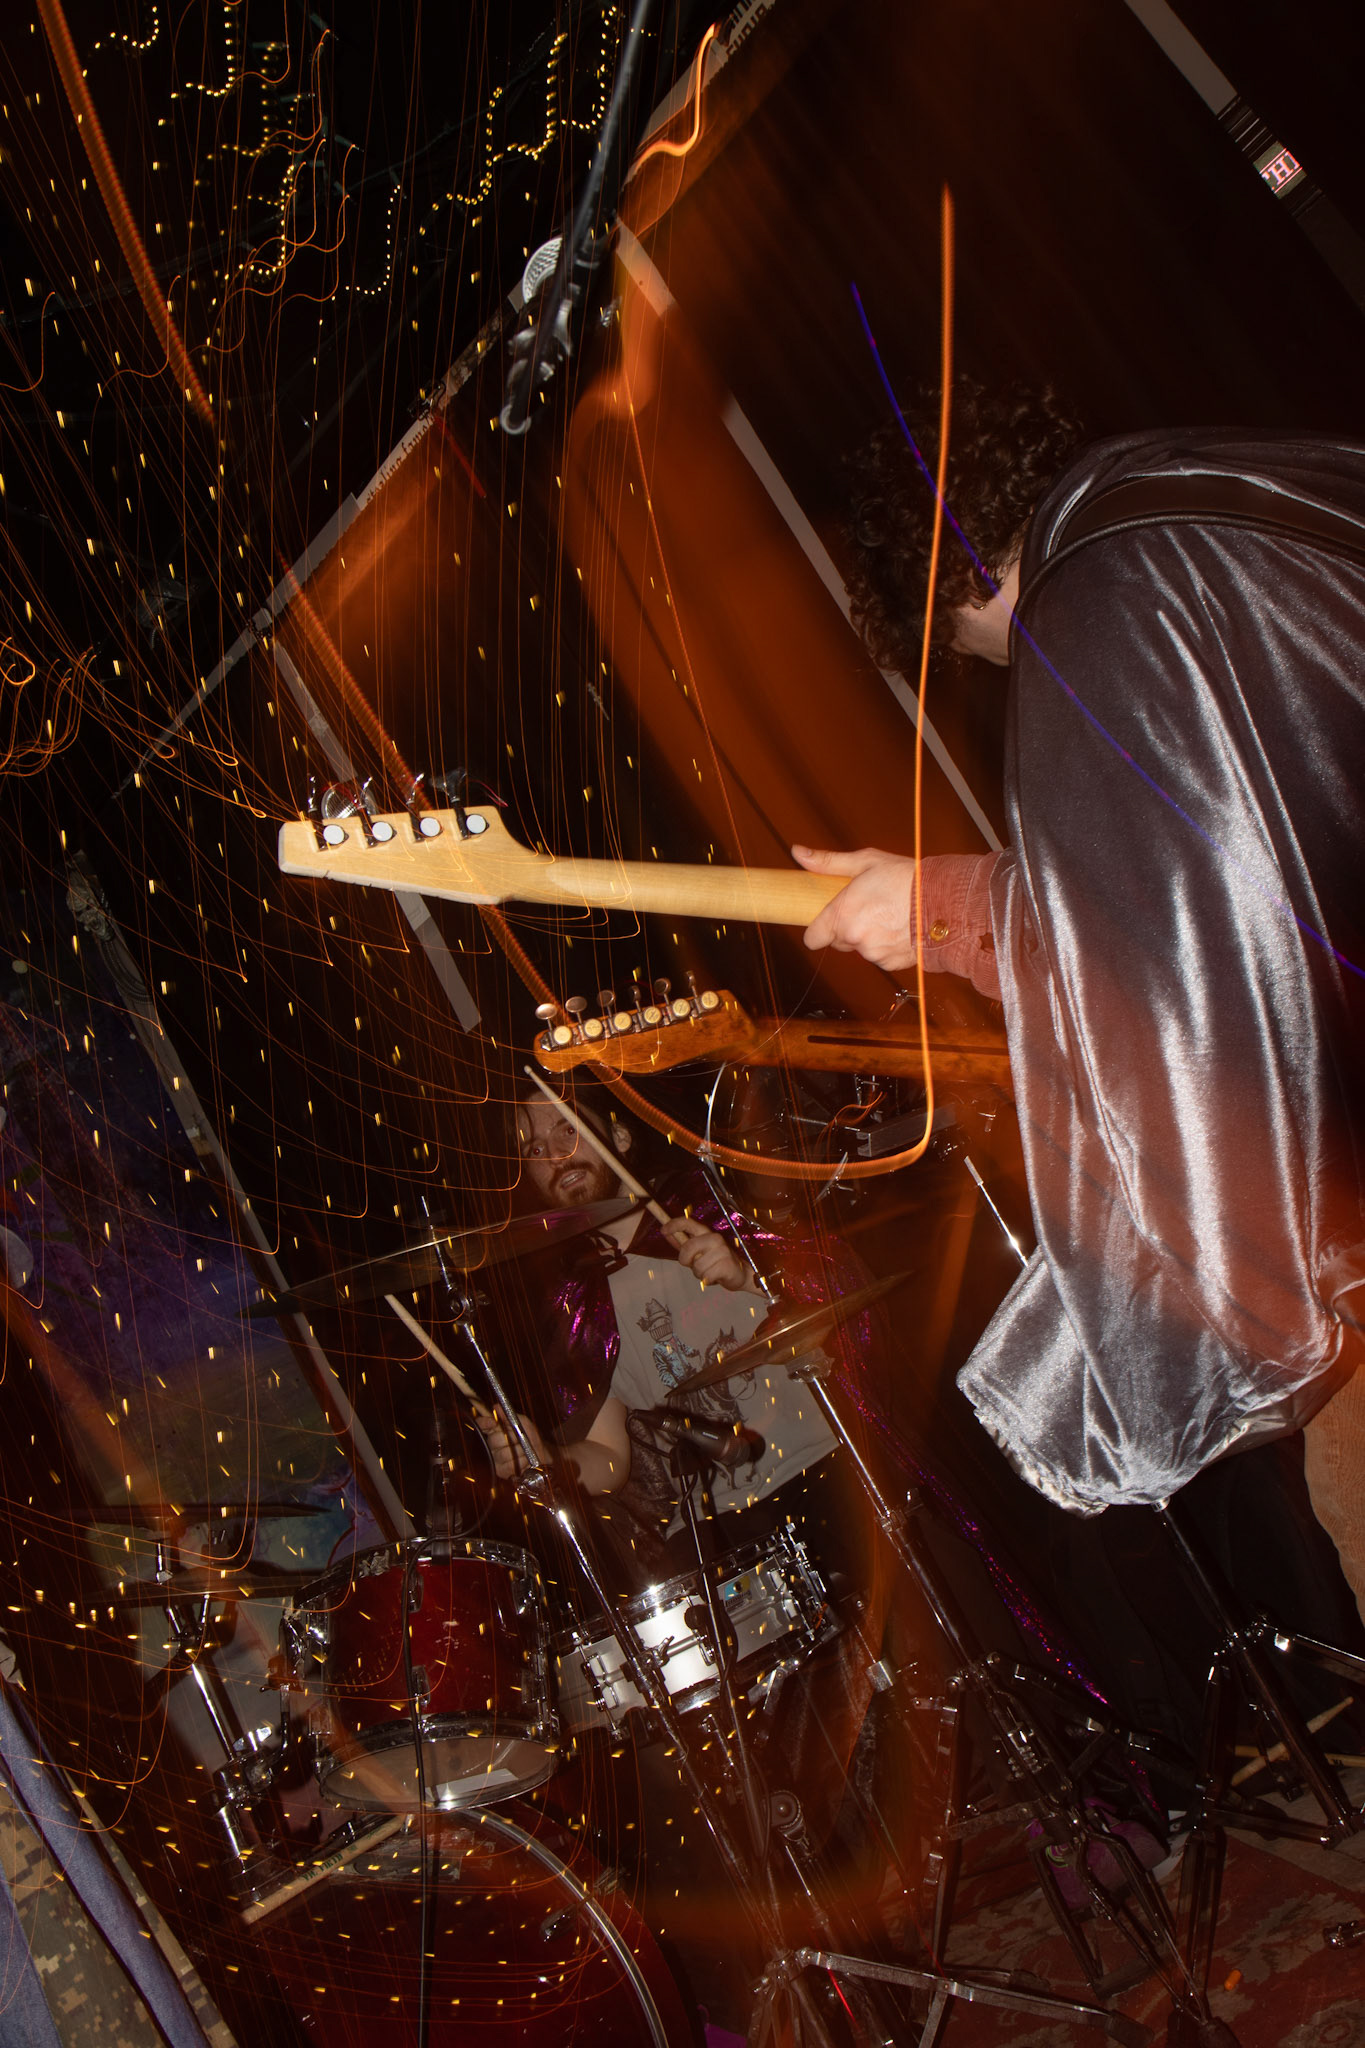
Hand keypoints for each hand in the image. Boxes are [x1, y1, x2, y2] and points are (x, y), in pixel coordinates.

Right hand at [474, 1405, 548, 1480]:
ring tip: (526, 1450)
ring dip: (518, 1451)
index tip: (493, 1422)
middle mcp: (491, 1443)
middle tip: (520, 1438)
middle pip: (493, 1440)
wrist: (541, 1456)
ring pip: (502, 1454)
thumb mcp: (524, 1423)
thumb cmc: (531, 1437)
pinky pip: (508, 1466)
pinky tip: (525, 1460)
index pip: (481, 1424)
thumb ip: (510, 1415)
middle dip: (510, 1439)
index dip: (484, 1423)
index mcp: (494, 1429)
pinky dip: (520, 1462)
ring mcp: (495, 1457)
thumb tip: (496, 1407)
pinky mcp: (500, 1470)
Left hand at [662, 1214, 750, 1290]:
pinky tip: (715, 1277)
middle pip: (687, 1248)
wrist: (743, 1274)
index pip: (689, 1222)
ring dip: (699, 1274)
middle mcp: (715, 1239)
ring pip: (697, 1266)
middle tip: (693, 1265)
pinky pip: (706, 1276)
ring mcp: (722, 1251)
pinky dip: (707, 1280)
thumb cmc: (717, 1263)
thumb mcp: (700, 1252)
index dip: (674, 1224)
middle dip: (685, 1261)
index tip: (663, 1230)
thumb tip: (667, 1234)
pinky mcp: (726, 1265)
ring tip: (709, 1272)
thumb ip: (685, 1244)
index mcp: (707, 1233)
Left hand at [793, 845, 917, 970]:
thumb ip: (828, 862)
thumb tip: (798, 853)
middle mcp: (855, 939)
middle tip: (868, 908)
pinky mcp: (891, 964)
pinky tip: (900, 929)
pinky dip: (886, 947)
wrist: (945, 901)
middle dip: (847, 928)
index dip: (818, 929)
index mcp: (843, 915)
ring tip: (889, 915)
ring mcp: (874, 954)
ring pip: (861, 949)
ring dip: (868, 937)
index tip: (828, 919)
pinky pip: (880, 958)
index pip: (812, 938)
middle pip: (838, 941)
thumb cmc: (905, 877)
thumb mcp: (865, 862)